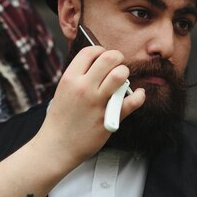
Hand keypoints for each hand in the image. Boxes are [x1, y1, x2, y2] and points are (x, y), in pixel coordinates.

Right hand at [38, 46, 144, 164]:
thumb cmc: (61, 119)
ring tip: (122, 81)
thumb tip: (98, 64)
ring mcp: (97, 102)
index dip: (100, 50)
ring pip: (120, 75)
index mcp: (70, 79)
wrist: (57, 146)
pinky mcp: (109, 118)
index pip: (90, 52)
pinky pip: (131, 101)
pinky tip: (138, 94)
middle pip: (109, 58)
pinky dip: (139, 96)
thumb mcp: (63, 91)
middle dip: (117, 58)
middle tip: (118, 65)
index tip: (104, 57)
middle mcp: (84, 87)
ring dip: (125, 74)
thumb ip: (79, 77)